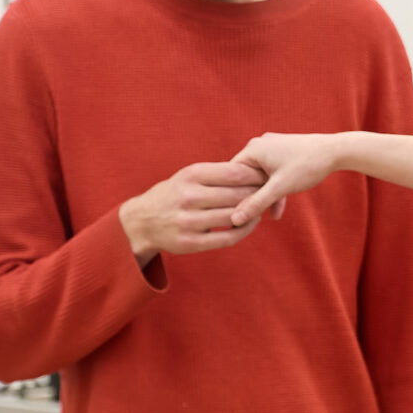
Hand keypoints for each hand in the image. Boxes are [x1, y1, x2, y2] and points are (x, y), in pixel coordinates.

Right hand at [118, 160, 280, 263]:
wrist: (141, 221)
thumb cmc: (173, 194)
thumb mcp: (188, 177)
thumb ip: (216, 174)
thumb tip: (253, 170)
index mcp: (190, 175)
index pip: (235, 173)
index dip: (257, 175)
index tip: (269, 176)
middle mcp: (189, 197)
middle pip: (238, 195)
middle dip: (258, 194)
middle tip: (271, 194)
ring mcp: (189, 221)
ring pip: (235, 216)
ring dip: (253, 213)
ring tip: (261, 208)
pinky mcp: (191, 242)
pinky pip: (228, 237)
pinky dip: (244, 230)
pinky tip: (250, 223)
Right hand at [230, 132, 346, 226]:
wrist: (336, 152)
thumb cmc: (307, 166)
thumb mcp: (280, 187)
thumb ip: (256, 203)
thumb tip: (234, 219)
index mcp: (252, 149)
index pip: (230, 174)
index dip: (230, 194)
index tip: (231, 213)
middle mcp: (259, 146)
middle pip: (245, 177)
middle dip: (250, 198)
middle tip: (249, 219)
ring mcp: (271, 149)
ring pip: (260, 178)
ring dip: (265, 197)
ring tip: (266, 217)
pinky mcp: (283, 155)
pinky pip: (272, 175)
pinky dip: (275, 190)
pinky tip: (277, 211)